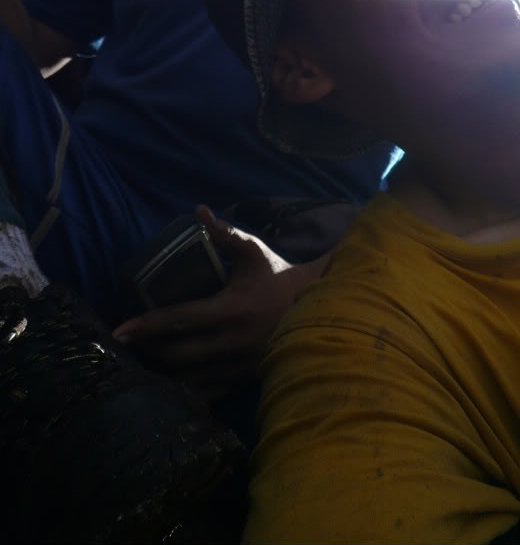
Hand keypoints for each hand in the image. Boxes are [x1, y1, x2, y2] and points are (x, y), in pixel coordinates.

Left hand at [112, 207, 327, 399]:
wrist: (315, 307)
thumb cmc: (277, 275)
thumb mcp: (253, 251)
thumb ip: (225, 233)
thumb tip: (198, 210)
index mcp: (232, 309)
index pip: (180, 320)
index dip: (146, 325)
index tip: (119, 331)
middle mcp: (233, 342)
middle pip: (177, 354)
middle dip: (147, 352)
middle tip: (125, 347)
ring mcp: (238, 366)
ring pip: (188, 379)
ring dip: (161, 373)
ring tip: (138, 365)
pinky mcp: (243, 380)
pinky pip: (205, 394)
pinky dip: (182, 390)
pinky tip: (165, 384)